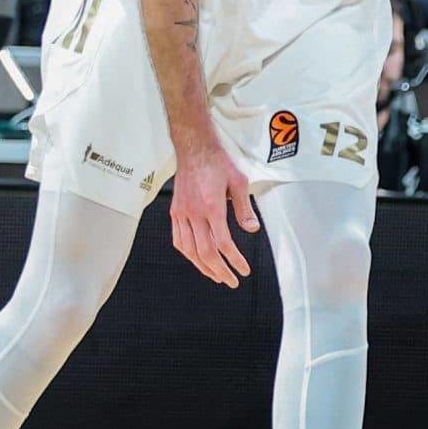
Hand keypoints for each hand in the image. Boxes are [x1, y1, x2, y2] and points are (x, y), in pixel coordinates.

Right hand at [169, 138, 258, 286]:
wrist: (194, 147)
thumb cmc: (217, 161)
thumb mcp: (239, 181)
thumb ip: (244, 208)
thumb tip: (252, 229)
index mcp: (211, 206)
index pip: (223, 243)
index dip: (234, 260)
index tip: (243, 270)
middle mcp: (194, 212)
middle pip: (205, 252)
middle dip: (219, 271)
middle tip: (231, 281)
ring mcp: (181, 213)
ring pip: (189, 250)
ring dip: (203, 267)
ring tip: (216, 276)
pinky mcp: (175, 211)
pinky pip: (178, 240)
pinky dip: (188, 254)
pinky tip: (196, 259)